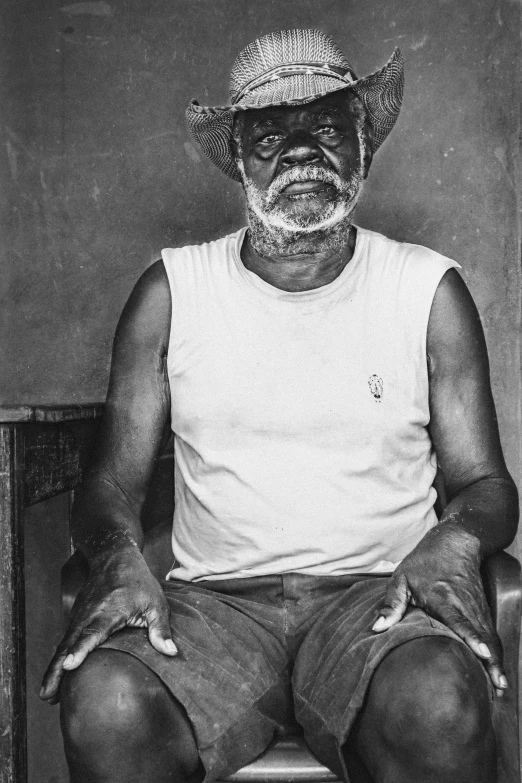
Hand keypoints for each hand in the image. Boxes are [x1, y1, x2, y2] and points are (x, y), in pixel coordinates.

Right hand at [40, 546, 176, 703]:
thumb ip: (160, 629)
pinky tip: (55, 678)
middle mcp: (89, 615)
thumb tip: (171, 653)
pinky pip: (65, 640)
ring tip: (48, 694)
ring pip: (64, 644)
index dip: (81, 649)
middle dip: (58, 669)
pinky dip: (58, 658)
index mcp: (110, 611)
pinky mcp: (76, 618)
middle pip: (70, 643)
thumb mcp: (155, 603)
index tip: (69, 665)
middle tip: (48, 695)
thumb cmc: (138, 581)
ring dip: (53, 668)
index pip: (93, 632)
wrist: (114, 558)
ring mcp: (79, 616)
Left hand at [372, 525, 506, 695]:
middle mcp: (465, 604)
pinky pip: (492, 635)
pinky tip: (498, 673)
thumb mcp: (402, 577)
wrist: (456, 543)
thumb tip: (377, 628)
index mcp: (443, 596)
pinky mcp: (483, 611)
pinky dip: (497, 654)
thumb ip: (391, 604)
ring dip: (497, 661)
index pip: (459, 619)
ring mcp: (478, 608)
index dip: (471, 637)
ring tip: (501, 686)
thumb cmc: (424, 562)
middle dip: (491, 660)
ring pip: (491, 637)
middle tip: (497, 686)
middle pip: (482, 634)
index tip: (481, 652)